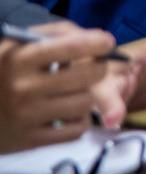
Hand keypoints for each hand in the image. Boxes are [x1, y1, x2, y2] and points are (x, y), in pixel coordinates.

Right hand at [0, 22, 112, 151]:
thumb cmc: (2, 71)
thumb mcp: (16, 44)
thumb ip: (55, 33)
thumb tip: (98, 39)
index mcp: (19, 58)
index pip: (73, 47)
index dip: (98, 43)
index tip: (107, 43)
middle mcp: (23, 87)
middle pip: (90, 75)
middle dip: (97, 69)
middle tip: (93, 68)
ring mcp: (26, 116)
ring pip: (86, 103)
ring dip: (87, 96)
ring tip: (74, 92)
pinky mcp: (30, 140)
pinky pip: (76, 130)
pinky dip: (78, 120)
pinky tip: (67, 113)